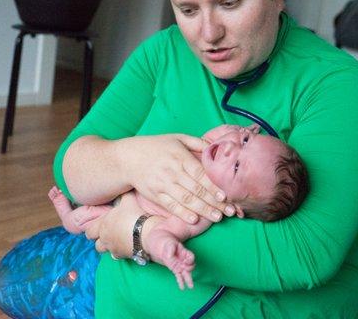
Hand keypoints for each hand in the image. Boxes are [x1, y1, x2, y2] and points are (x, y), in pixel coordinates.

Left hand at [84, 195, 142, 257]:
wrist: (146, 232)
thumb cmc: (134, 215)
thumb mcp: (128, 200)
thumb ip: (122, 196)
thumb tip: (123, 190)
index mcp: (102, 225)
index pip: (89, 231)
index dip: (93, 229)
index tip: (99, 226)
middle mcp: (105, 239)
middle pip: (95, 244)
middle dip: (99, 239)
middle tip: (107, 234)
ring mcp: (113, 248)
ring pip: (105, 251)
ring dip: (108, 246)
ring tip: (115, 240)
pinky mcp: (122, 255)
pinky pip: (116, 256)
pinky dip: (118, 252)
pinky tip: (124, 246)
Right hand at [120, 134, 234, 223]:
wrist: (127, 158)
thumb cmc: (156, 146)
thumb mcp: (177, 138)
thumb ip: (197, 142)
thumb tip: (217, 148)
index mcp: (180, 156)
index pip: (200, 173)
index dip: (213, 185)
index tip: (226, 195)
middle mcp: (172, 171)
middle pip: (196, 189)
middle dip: (214, 202)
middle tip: (230, 211)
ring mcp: (163, 184)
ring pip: (186, 199)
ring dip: (203, 210)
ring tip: (217, 218)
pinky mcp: (155, 195)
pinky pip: (170, 206)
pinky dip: (182, 213)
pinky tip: (194, 219)